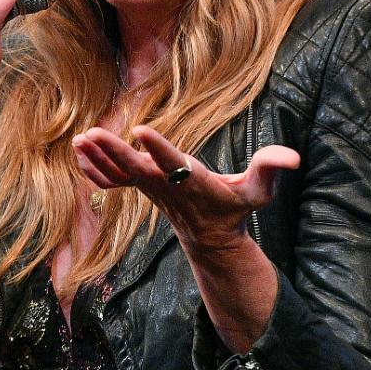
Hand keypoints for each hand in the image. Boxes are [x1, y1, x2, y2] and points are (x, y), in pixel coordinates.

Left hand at [71, 125, 299, 250]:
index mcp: (193, 182)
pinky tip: (79, 152)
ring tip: (78, 139)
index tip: (141, 131)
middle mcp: (166, 186)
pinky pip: (112, 181)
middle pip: (136, 169)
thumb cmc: (235, 208)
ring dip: (97, 158)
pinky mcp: (142, 188)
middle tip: (92, 133)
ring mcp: (150, 189)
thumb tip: (292, 156)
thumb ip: (270, 169)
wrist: (210, 239)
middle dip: (114, 153)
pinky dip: (94, 169)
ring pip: (118, 175)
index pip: (174, 164)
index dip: (158, 149)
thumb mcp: (258, 192)